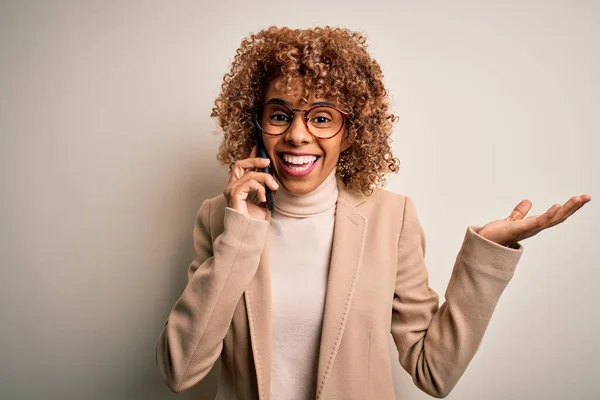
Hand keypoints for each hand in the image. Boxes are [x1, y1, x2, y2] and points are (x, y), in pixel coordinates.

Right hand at [223, 145, 278, 220]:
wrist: (248, 233)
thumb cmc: (254, 220)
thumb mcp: (264, 199)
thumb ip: (266, 188)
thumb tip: (273, 178)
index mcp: (239, 186)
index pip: (243, 166)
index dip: (251, 156)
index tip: (259, 147)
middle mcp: (232, 186)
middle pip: (240, 164)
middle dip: (255, 160)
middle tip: (268, 162)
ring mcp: (231, 190)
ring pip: (249, 174)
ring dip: (265, 178)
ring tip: (273, 187)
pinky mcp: (233, 194)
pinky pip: (249, 183)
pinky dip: (260, 188)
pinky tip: (264, 198)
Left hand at [477, 194, 591, 246]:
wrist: (483, 245)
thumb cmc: (497, 236)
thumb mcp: (512, 220)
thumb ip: (520, 212)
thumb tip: (528, 202)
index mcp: (534, 225)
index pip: (555, 215)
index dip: (568, 208)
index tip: (581, 198)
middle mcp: (534, 229)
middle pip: (558, 217)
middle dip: (573, 207)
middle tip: (587, 197)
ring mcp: (528, 230)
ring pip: (552, 219)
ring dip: (566, 209)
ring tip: (578, 199)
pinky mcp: (518, 229)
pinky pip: (536, 222)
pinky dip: (548, 215)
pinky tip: (557, 206)